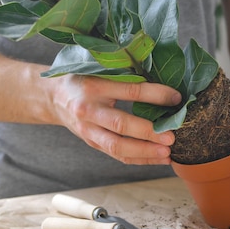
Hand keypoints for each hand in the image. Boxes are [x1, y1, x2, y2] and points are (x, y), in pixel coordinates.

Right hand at [51, 75, 181, 164]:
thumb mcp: (99, 69)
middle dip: (148, 133)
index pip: (129, 91)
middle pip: (120, 125)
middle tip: (171, 137)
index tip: (176, 98)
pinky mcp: (92, 143)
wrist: (53, 98)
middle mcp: (88, 110)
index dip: (155, 95)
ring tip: (167, 154)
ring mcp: (88, 130)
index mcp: (93, 86)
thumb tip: (164, 80)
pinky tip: (158, 159)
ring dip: (144, 152)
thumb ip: (125, 74)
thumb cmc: (83, 79)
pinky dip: (139, 159)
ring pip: (117, 146)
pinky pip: (117, 155)